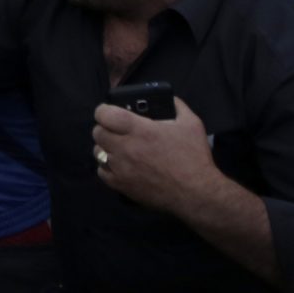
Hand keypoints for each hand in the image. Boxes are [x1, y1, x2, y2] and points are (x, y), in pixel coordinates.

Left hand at [92, 98, 219, 213]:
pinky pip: (102, 172)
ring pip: (97, 152)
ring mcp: (121, 168)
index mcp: (139, 130)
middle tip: (116, 129)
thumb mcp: (191, 123)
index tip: (109, 111)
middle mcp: (125, 148)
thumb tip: (168, 99)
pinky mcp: (121, 185)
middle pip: (97, 133)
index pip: (104, 115)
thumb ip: (177, 106)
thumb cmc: (193, 157)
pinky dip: (107, 166)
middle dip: (105, 128)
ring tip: (118, 147)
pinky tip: (119, 165)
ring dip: (105, 147)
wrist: (196, 193)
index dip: (104, 110)